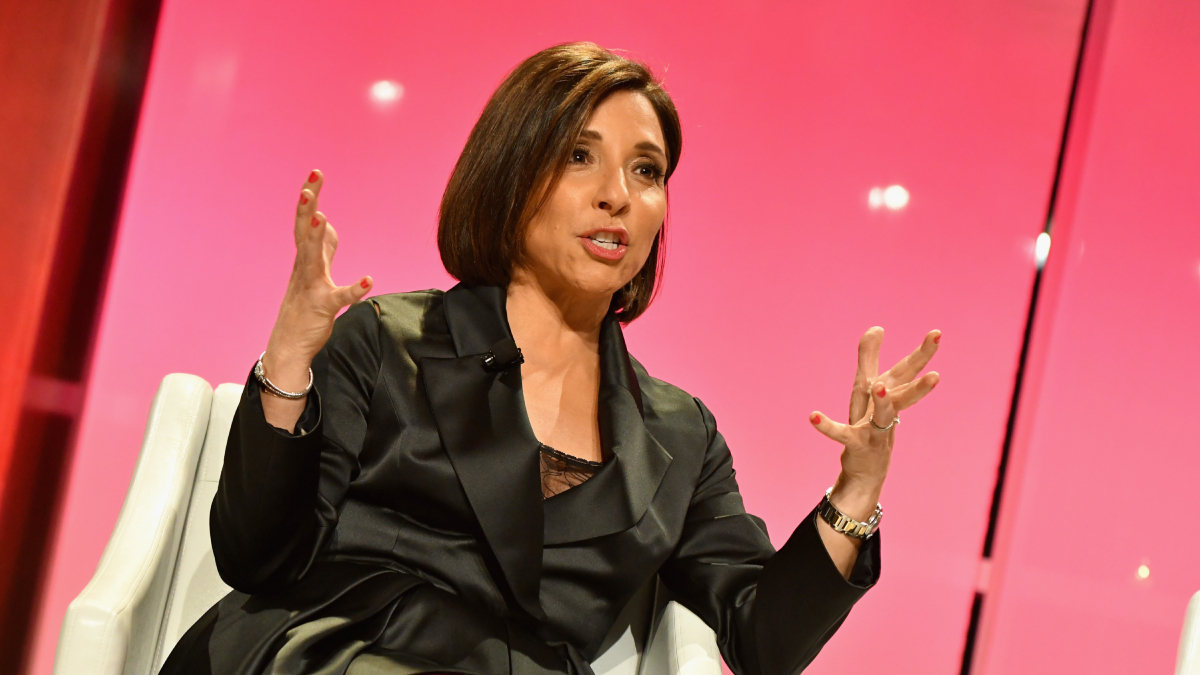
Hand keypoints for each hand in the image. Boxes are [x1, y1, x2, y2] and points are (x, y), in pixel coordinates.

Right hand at [260, 170, 371, 426]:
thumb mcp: (314, 272)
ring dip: (317, 238)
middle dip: (307, 206)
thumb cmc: (303, 307)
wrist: (288, 345)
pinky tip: (369, 281)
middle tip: (310, 182)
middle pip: (304, 231)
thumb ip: (323, 248)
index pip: (306, 221)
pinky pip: (339, 297)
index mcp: (304, 258)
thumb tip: (328, 225)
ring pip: (312, 258)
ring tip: (323, 218)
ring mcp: (310, 286)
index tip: (315, 174)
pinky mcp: (322, 307)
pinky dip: (354, 289)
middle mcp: (304, 268)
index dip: (310, 198)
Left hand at [809, 327, 940, 518]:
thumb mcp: (865, 386)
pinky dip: (827, 426)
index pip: (908, 370)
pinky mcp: (855, 444)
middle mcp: (886, 410)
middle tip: (936, 375)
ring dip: (881, 401)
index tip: (937, 333)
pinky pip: (841, 434)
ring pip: (883, 415)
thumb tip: (877, 327)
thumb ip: (869, 356)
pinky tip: (813, 416)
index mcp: (889, 394)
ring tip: (878, 386)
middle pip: (904, 393)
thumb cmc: (869, 422)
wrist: (867, 468)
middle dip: (918, 385)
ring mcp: (874, 429)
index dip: (923, 353)